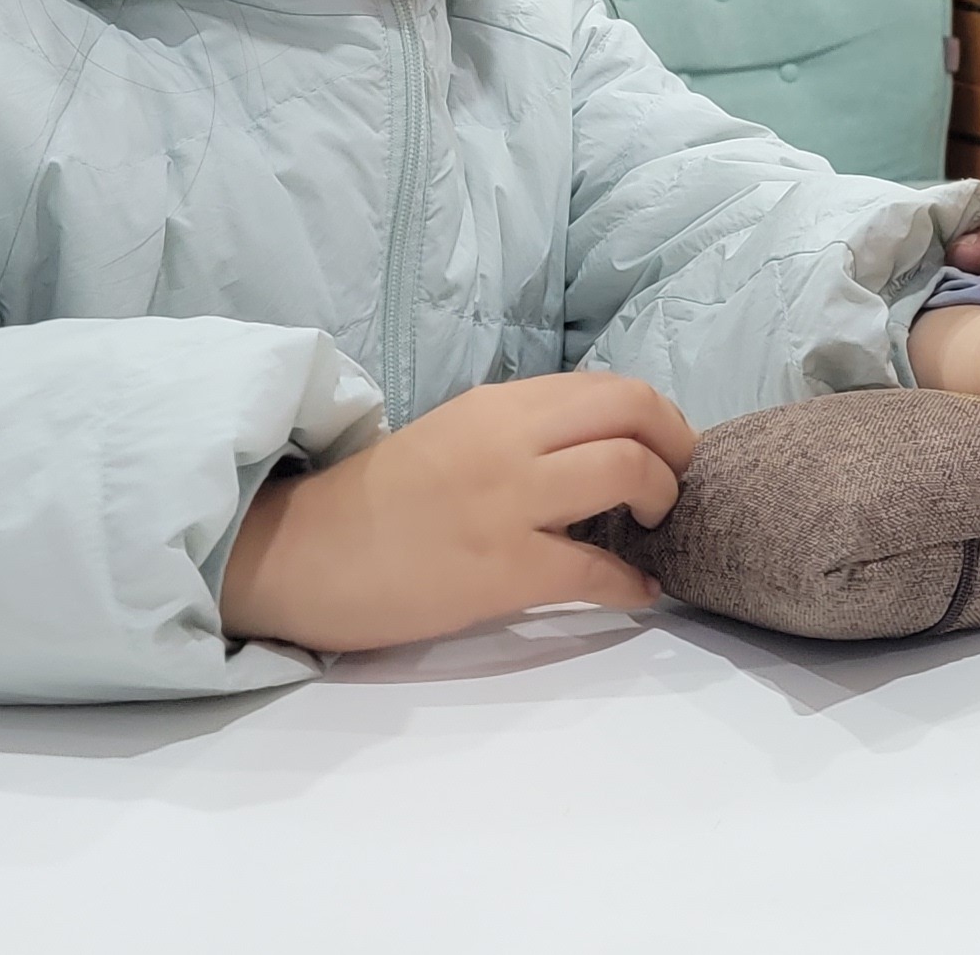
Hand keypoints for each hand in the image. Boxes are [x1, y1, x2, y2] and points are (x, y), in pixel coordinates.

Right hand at [218, 373, 692, 653]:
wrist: (302, 555)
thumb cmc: (379, 502)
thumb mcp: (456, 436)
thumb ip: (522, 434)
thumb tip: (596, 447)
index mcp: (498, 405)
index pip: (610, 389)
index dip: (658, 417)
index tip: (664, 446)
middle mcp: (509, 439)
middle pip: (635, 413)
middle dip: (677, 446)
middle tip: (675, 480)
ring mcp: (507, 502)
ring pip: (627, 473)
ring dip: (661, 499)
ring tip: (653, 526)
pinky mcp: (501, 569)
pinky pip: (596, 571)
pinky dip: (631, 583)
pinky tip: (637, 591)